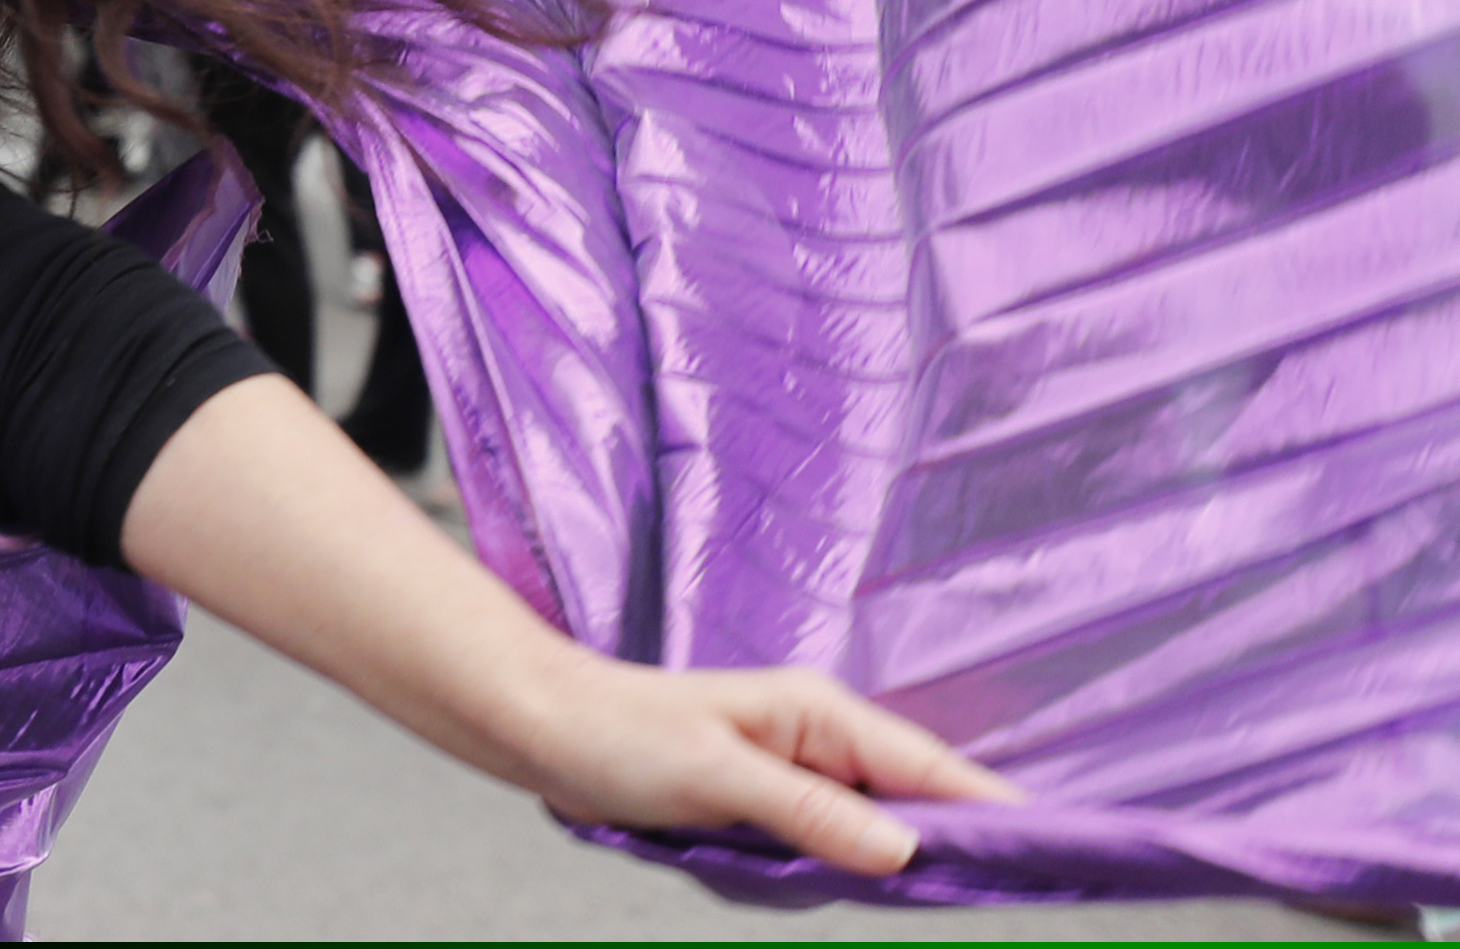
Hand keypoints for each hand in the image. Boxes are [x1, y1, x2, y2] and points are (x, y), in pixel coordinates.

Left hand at [510, 655, 1016, 874]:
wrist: (547, 730)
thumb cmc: (620, 734)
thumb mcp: (715, 775)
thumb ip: (808, 811)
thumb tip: (903, 849)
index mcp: (822, 715)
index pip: (933, 768)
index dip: (997, 811)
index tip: (1065, 853)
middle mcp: (823, 741)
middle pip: (920, 804)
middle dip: (953, 851)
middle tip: (1007, 896)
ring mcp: (801, 775)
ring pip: (878, 833)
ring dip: (883, 868)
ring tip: (885, 886)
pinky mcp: (774, 805)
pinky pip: (832, 846)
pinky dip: (836, 870)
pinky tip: (818, 882)